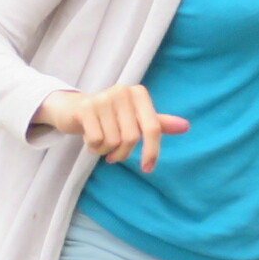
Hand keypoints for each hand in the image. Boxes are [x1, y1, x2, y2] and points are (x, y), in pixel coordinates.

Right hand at [33, 85, 190, 173]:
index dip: (152, 151)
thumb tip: (186, 126)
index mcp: (138, 93)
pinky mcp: (85, 108)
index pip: (153, 127)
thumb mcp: (134, 118)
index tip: (147, 168)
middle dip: (122, 153)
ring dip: (105, 151)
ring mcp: (103, 98)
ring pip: (113, 141)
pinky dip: (93, 147)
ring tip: (100, 144)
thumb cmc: (109, 116)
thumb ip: (159, 123)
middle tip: (114, 155)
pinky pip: (96, 140)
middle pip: (131, 138)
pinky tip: (89, 141)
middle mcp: (122, 91)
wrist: (72, 109)